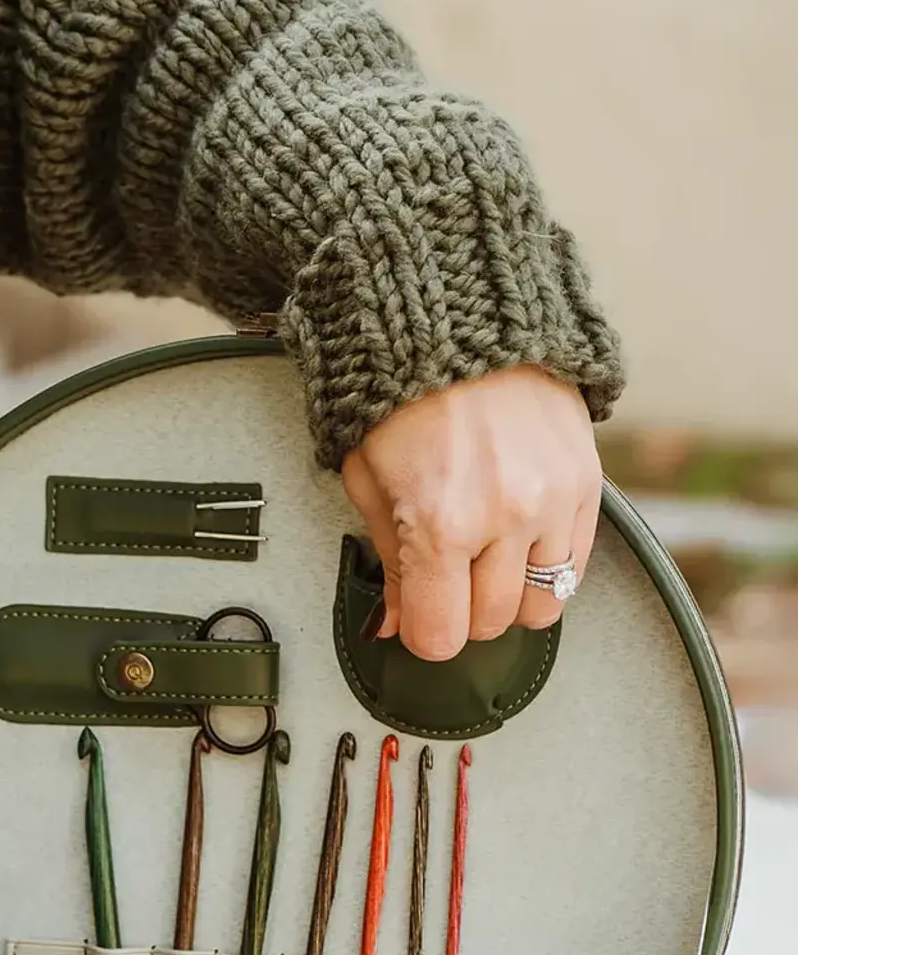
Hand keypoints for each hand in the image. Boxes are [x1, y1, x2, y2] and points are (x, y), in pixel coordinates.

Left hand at [341, 365, 602, 661]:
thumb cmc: (401, 396)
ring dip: (510, 595)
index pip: (442, 635)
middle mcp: (504, 518)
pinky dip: (547, 567)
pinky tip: (520, 540)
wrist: (462, 318)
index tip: (420, 615)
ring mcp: (552, 501)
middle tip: (448, 575)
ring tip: (486, 556)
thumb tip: (397, 624)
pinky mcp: (586, 482)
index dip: (425, 633)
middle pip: (491, 624)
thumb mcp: (369, 480)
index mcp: (439, 523)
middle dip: (464, 611)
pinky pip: (575, 566)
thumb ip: (390, 561)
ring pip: (541, 604)